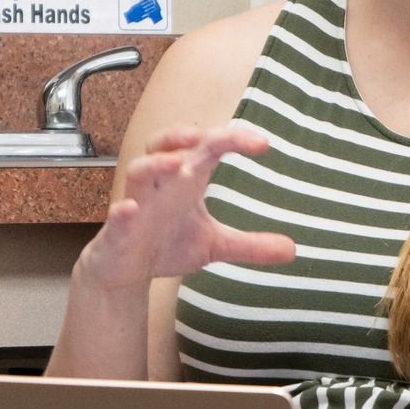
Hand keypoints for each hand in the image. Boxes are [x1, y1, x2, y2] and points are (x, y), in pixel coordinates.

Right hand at [76, 122, 296, 290]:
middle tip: (206, 138)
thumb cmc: (167, 244)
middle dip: (182, 136)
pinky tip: (130, 208)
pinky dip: (123, 210)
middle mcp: (160, 184)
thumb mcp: (215, 245)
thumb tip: (292, 249)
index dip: (232, 140)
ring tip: (176, 165)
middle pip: (165, 145)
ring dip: (156, 165)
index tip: (262, 144)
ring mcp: (137, 203)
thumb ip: (251, 245)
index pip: (207, 148)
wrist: (127, 271)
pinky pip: (117, 214)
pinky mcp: (118, 229)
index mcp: (185, 180)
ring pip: (138, 171)